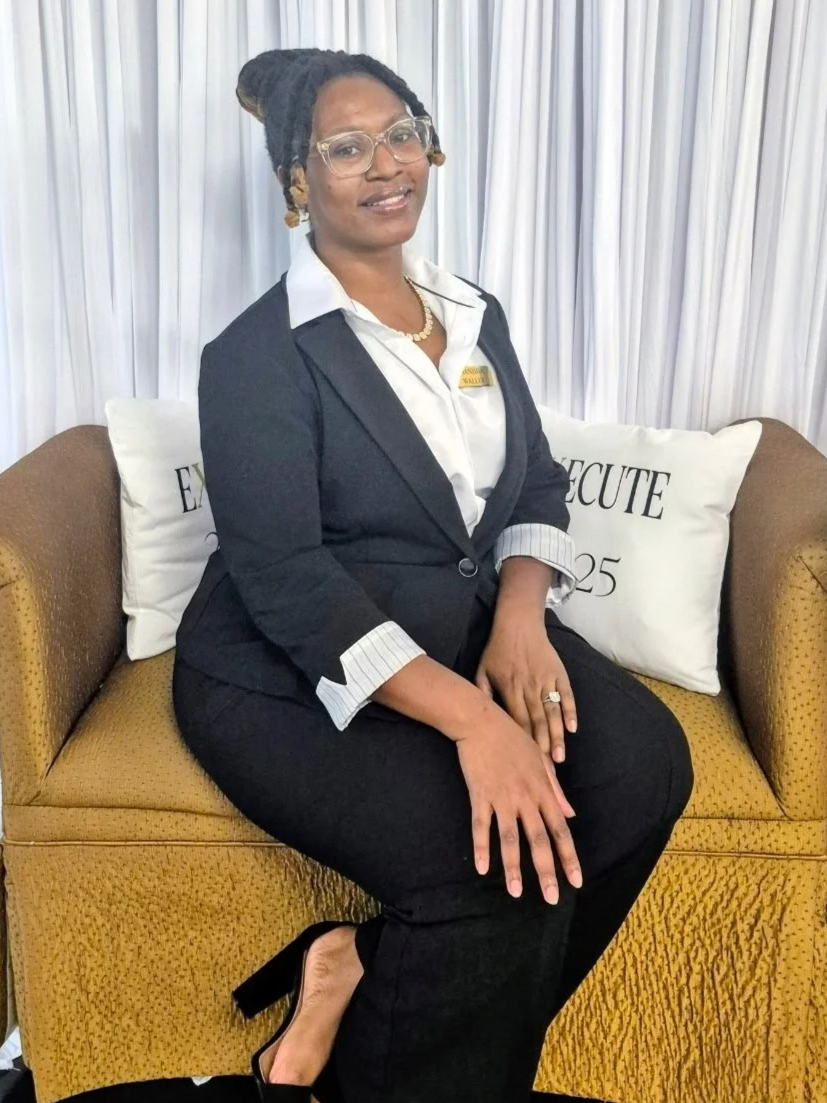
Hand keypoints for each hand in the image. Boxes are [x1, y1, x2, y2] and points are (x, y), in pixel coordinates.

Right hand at [453, 699, 582, 902]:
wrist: (481, 721)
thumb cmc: (512, 738)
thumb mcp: (540, 759)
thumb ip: (555, 789)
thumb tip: (570, 814)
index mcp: (542, 790)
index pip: (560, 830)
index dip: (569, 857)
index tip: (576, 881)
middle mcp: (525, 797)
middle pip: (538, 839)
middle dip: (546, 871)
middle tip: (551, 898)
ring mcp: (501, 797)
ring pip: (509, 838)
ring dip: (513, 867)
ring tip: (516, 893)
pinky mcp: (479, 795)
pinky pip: (480, 826)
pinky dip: (481, 847)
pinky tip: (482, 868)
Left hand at [475, 617, 577, 765]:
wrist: (519, 624)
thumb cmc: (498, 650)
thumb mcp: (482, 671)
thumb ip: (482, 695)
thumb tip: (479, 718)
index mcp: (510, 690)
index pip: (518, 723)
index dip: (523, 744)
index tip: (526, 764)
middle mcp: (529, 688)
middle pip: (537, 723)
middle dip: (543, 748)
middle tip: (548, 772)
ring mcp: (546, 681)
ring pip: (553, 713)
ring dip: (557, 736)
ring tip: (561, 758)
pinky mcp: (559, 674)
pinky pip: (567, 695)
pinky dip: (570, 712)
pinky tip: (572, 729)